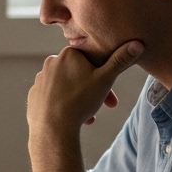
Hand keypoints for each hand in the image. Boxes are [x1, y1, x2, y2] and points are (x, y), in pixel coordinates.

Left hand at [27, 40, 142, 139]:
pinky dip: (64, 105)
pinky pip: (54, 97)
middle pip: (80, 75)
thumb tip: (137, 44)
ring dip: (80, 100)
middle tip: (103, 109)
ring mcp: (40, 78)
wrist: (52, 127)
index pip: (92, 62)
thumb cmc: (80, 102)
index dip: (105, 79)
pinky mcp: (34, 94)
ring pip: (68, 87)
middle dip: (93, 92)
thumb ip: (120, 61)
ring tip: (86, 118)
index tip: (111, 98)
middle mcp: (51, 62)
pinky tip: (70, 118)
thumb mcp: (105, 80)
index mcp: (69, 54)